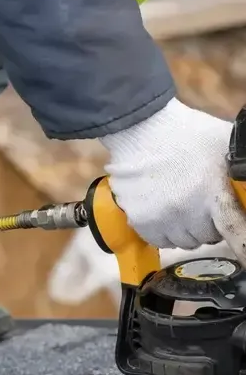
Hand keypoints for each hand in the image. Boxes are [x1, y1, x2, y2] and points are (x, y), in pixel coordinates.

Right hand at [102, 98, 234, 249]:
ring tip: (182, 207)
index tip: (243, 246)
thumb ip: (239, 166)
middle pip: (208, 237)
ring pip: (184, 242)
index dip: (241, 241)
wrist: (140, 128)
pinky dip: (165, 232)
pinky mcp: (141, 222)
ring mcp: (162, 219)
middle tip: (203, 204)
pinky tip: (165, 212)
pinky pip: (161, 241)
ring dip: (186, 229)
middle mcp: (187, 211)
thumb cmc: (185, 132)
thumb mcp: (222, 144)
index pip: (234, 230)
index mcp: (212, 191)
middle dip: (209, 223)